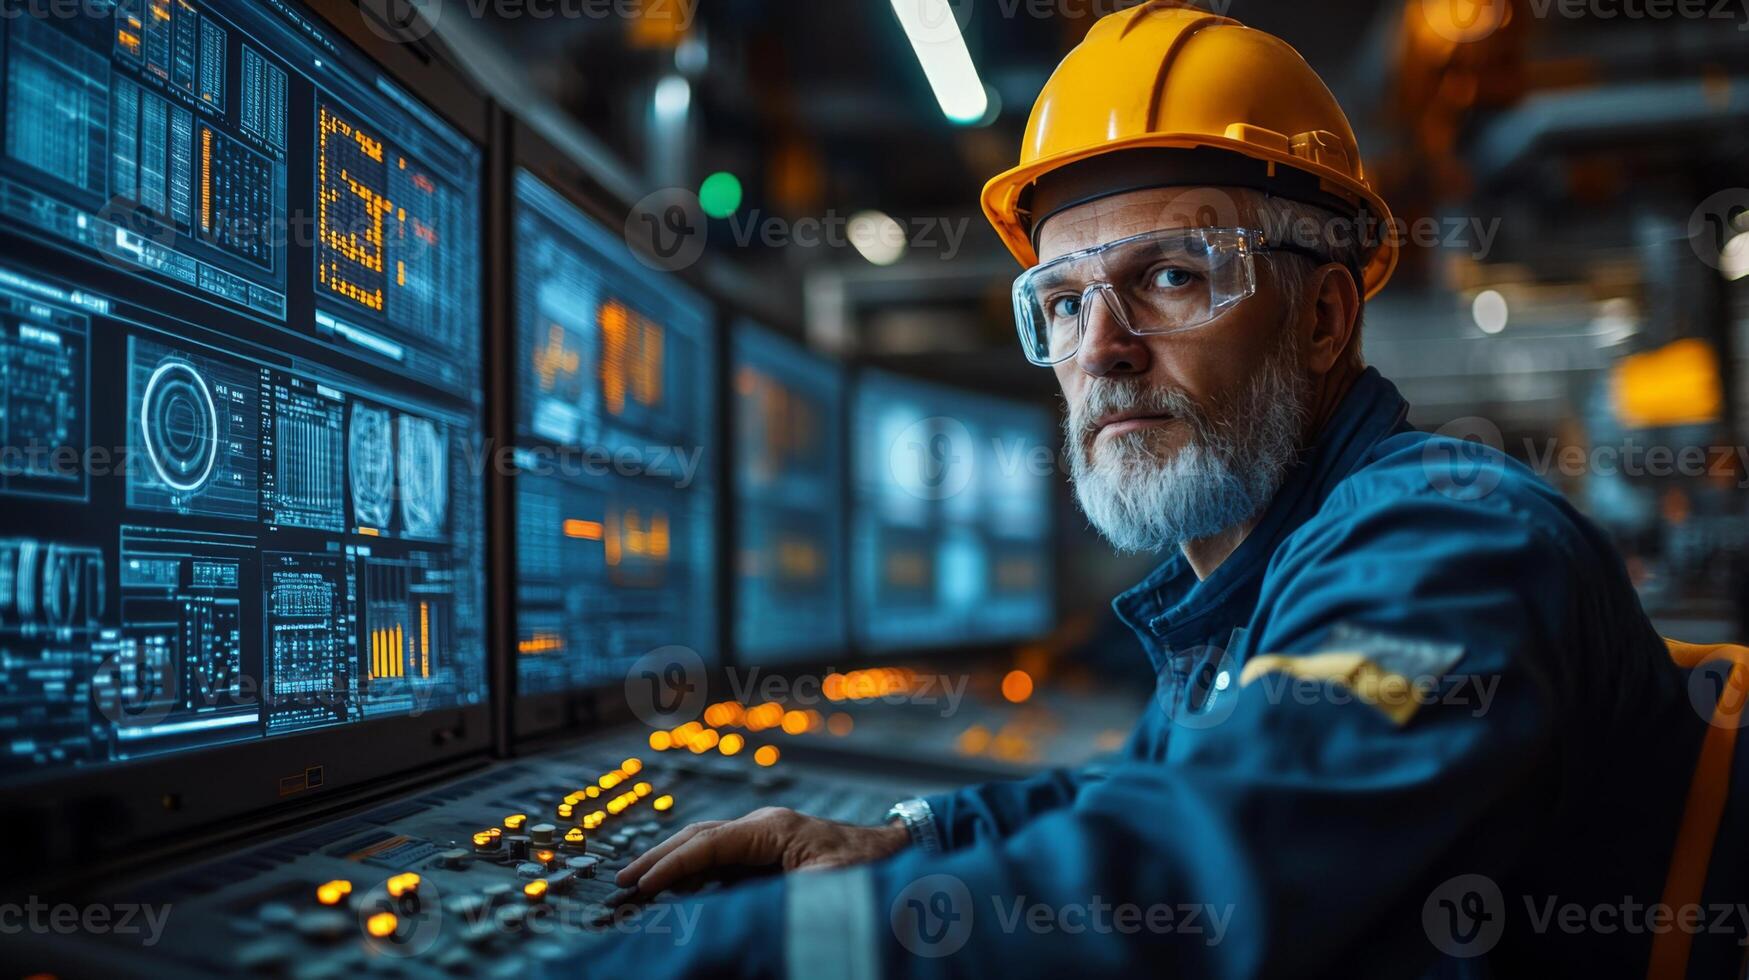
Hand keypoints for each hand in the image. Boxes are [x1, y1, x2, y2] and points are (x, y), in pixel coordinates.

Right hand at [612, 807, 910, 900]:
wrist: (898, 854)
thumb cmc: (868, 869)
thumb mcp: (827, 888)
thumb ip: (782, 897)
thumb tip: (737, 912)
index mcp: (773, 828)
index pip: (709, 844)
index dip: (672, 866)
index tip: (641, 887)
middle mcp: (765, 825)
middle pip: (699, 836)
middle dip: (659, 857)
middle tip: (622, 881)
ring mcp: (767, 834)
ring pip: (707, 843)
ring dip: (673, 861)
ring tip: (638, 881)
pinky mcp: (771, 849)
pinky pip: (722, 856)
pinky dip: (694, 867)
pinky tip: (678, 884)